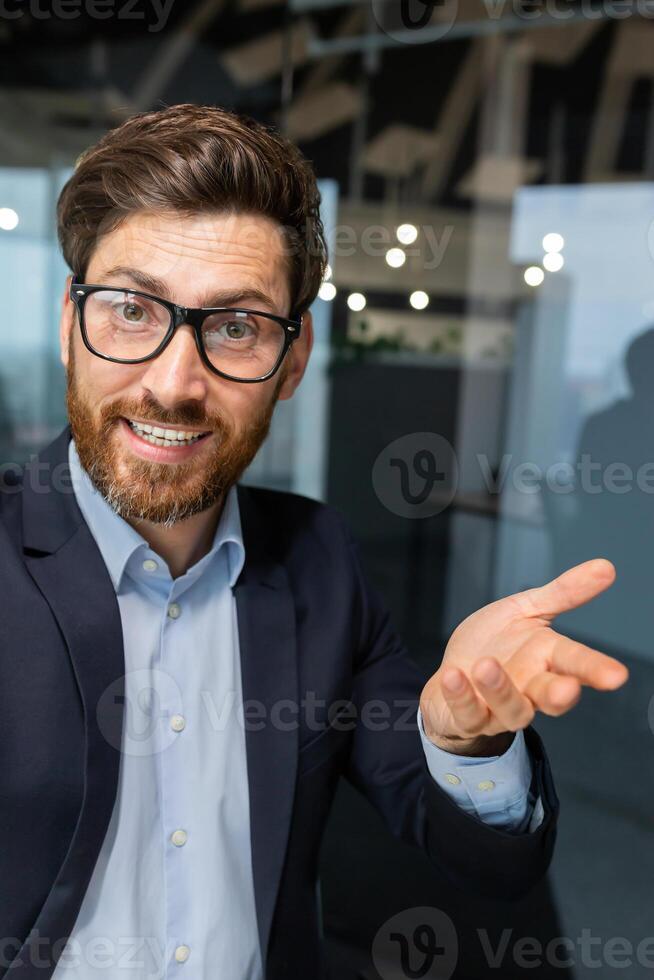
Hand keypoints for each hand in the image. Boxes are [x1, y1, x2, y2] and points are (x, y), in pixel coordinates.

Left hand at [420, 558, 627, 755]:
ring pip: (511, 709)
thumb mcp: (526, 611)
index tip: (616, 675)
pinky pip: (466, 712)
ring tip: (485, 665)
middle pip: (552, 697)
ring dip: (499, 689)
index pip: (576, 664)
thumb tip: (606, 566)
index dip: (596, 670)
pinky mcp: (468, 717)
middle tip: (566, 690)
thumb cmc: (495, 644)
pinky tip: (452, 676)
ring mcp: (499, 708)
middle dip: (561, 695)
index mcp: (547, 660)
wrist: (452, 677)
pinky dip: (460, 696)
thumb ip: (564, 593)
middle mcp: (529, 688)